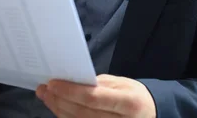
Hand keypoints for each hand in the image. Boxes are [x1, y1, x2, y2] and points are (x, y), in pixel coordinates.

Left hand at [36, 74, 156, 117]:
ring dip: (58, 110)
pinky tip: (58, 108)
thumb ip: (98, 85)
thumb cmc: (135, 97)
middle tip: (44, 89)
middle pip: (81, 113)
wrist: (152, 116)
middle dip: (59, 100)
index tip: (52, 82)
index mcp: (128, 103)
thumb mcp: (122, 84)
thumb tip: (71, 82)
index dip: (69, 91)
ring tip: (47, 96)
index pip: (92, 98)